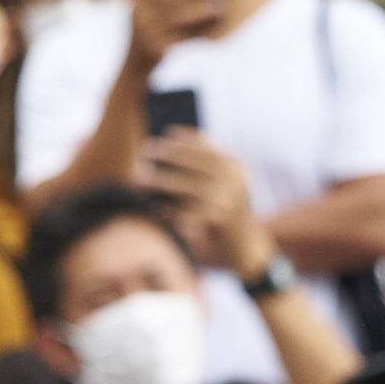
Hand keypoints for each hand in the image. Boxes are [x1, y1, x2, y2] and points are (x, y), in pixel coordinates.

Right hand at [128, 0, 222, 69]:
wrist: (136, 63)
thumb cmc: (154, 27)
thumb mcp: (153, 5)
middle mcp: (138, 12)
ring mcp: (145, 31)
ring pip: (175, 16)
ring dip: (200, 8)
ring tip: (220, 4)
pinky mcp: (155, 48)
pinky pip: (180, 38)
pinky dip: (198, 32)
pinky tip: (212, 29)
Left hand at [138, 129, 264, 272]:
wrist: (246, 249)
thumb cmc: (225, 215)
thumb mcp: (220, 186)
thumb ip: (201, 168)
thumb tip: (172, 141)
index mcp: (236, 168)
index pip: (209, 147)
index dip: (187, 139)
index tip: (166, 134)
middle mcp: (235, 180)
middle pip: (198, 162)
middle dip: (170, 154)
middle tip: (146, 151)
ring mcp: (228, 199)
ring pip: (189, 186)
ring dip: (162, 181)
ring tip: (138, 179)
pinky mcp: (218, 220)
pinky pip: (188, 213)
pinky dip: (170, 211)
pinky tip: (156, 209)